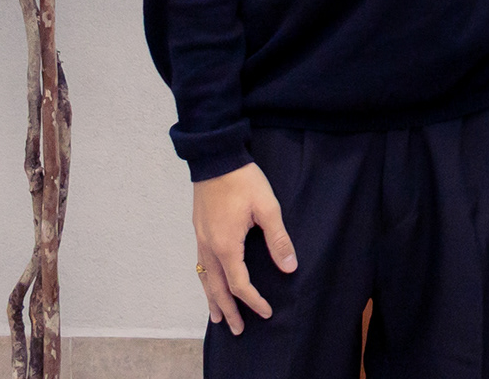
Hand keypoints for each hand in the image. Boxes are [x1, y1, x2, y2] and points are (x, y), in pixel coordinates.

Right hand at [193, 162, 294, 333]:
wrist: (216, 159)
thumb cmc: (244, 181)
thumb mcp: (268, 208)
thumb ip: (278, 240)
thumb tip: (289, 267)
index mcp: (226, 246)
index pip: (240, 284)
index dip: (253, 300)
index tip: (266, 312)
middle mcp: (209, 247)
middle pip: (218, 288)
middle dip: (228, 310)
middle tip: (237, 330)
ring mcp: (201, 239)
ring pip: (205, 278)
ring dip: (213, 299)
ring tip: (217, 316)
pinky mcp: (199, 231)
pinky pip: (201, 265)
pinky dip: (206, 281)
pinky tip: (210, 283)